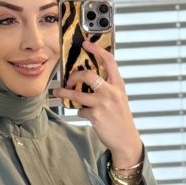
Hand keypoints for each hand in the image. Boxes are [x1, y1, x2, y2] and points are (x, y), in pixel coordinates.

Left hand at [50, 39, 142, 165]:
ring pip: (77, 94)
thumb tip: (88, 79)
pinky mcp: (96, 116)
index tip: (87, 45)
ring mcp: (103, 104)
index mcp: (118, 85)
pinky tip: (85, 114)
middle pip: (88, 75)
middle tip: (69, 80)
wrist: (126, 140)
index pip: (109, 61)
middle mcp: (111, 92)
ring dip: (65, 93)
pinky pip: (81, 110)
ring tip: (59, 93)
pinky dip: (80, 111)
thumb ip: (107, 87)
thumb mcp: (119, 98)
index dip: (97, 50)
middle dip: (74, 76)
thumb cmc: (120, 118)